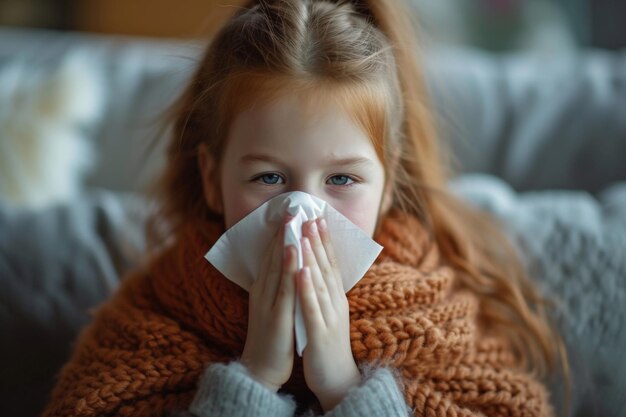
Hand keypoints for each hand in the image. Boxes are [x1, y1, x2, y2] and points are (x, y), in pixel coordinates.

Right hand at [240, 215, 297, 391]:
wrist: (260, 369)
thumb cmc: (272, 337)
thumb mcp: (273, 306)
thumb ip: (278, 286)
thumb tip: (288, 266)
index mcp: (264, 288)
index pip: (272, 256)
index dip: (281, 234)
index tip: (291, 213)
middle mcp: (263, 291)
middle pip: (273, 256)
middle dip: (283, 231)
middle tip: (292, 207)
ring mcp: (267, 302)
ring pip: (277, 267)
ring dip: (285, 242)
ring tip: (293, 221)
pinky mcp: (275, 316)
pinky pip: (283, 288)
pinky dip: (288, 267)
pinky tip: (294, 251)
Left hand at [297, 218, 360, 410]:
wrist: (337, 378)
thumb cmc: (327, 343)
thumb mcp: (328, 312)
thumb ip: (324, 290)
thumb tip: (318, 268)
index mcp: (335, 297)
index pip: (330, 263)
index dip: (324, 240)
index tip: (317, 217)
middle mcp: (335, 302)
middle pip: (327, 266)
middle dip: (319, 240)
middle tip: (312, 215)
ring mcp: (330, 317)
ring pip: (320, 282)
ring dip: (313, 257)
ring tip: (305, 234)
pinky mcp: (321, 333)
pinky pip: (312, 308)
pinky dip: (307, 288)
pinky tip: (301, 271)